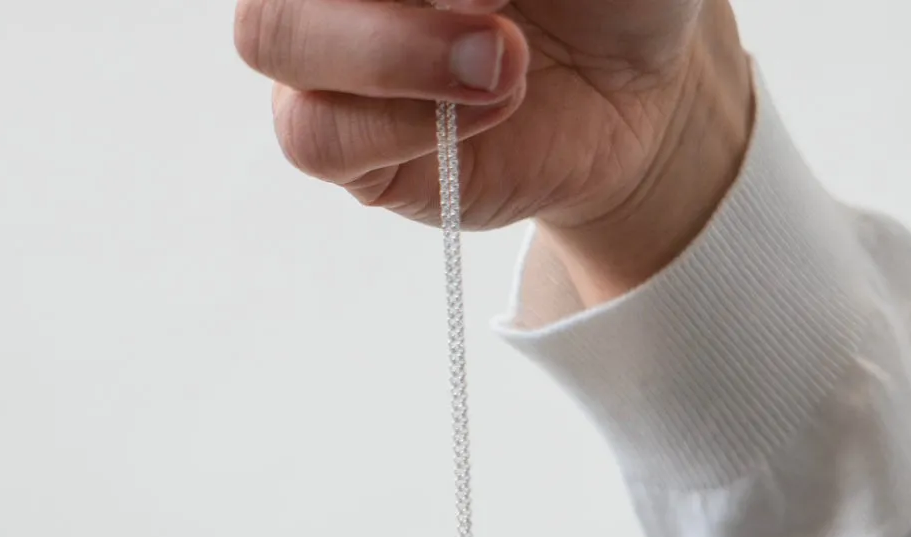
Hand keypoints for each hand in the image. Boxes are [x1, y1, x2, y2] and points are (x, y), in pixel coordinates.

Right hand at [234, 0, 754, 297]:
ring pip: (271, 36)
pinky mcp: (351, 147)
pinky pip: (317, 137)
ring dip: (388, 51)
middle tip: (494, 3)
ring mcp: (328, 56)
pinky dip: (397, 124)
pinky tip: (485, 110)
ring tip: (502, 64)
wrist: (638, 87)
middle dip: (385, 0)